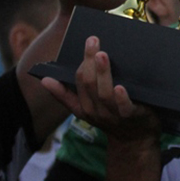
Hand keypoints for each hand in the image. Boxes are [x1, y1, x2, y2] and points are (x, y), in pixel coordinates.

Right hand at [41, 37, 160, 143]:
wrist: (135, 140)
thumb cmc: (110, 117)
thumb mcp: (86, 108)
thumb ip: (65, 95)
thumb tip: (44, 80)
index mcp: (84, 106)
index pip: (78, 81)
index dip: (80, 62)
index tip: (86, 41)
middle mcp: (96, 111)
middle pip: (89, 84)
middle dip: (89, 61)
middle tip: (93, 40)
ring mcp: (113, 115)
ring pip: (104, 93)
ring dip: (102, 73)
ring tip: (102, 55)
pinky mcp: (132, 117)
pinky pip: (124, 108)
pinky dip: (121, 98)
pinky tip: (120, 87)